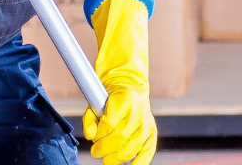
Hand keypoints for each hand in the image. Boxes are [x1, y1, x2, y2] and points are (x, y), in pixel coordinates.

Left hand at [82, 0, 156, 164]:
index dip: (100, 135)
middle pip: (121, 136)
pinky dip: (142, 160)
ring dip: (118, 156)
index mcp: (124, 99)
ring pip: (134, 145)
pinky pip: (149, 148)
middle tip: (96, 151)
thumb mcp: (95, 101)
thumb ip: (89, 119)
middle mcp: (138, 110)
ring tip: (107, 159)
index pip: (110, 123)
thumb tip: (91, 136)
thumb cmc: (109, 95)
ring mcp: (146, 120)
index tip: (93, 139)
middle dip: (106, 148)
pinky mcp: (151, 130)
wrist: (129, 84)